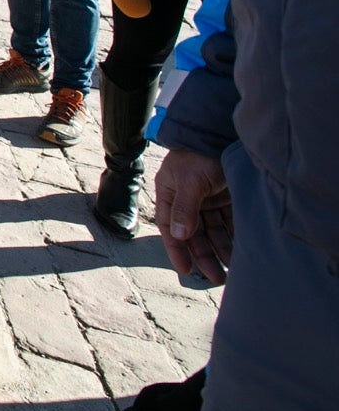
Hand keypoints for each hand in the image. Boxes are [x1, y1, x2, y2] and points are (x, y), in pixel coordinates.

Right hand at [155, 149, 232, 283]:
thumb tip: (179, 236)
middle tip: (215, 277)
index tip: (185, 270)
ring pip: (213, 231)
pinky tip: (240, 251)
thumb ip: (184, 209)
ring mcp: (206, 199)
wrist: (220, 133)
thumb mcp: (188, 182)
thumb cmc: (198, 155)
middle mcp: (187, 200)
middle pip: (194, 234)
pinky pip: (228, 223)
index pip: (171, 228)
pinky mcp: (225, 197)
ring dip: (221, 249)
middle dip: (204, 256)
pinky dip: (233, 237)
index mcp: (170, 194)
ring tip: (232, 269)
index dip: (177, 250)